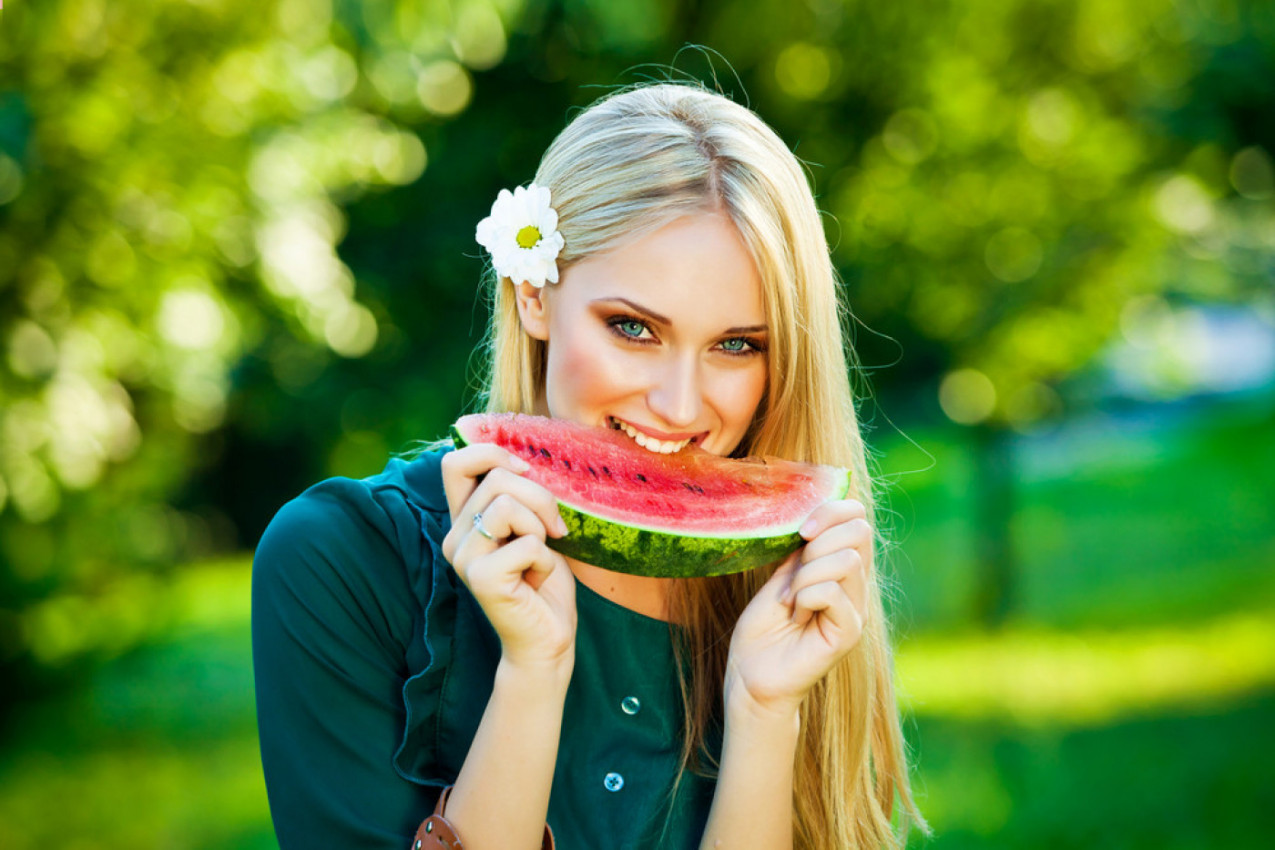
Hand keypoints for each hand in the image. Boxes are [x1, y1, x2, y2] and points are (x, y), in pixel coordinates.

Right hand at [441, 444, 576, 670]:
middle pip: (497, 479)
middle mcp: (454, 537)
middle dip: (540, 497)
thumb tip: (525, 459)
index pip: (454, 462)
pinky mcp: (481, 578)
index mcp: (463, 520)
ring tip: (539, 558)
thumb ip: (518, 496)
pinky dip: (546, 560)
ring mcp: (463, 558)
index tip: (526, 472)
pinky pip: (528, 543)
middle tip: (553, 530)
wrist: (546, 638)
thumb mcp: (532, 526)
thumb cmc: (543, 581)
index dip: (491, 453)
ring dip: (541, 529)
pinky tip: (537, 581)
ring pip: (509, 505)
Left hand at [723, 499, 870, 721]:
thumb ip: (802, 550)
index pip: (857, 517)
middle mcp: (857, 588)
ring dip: (805, 576)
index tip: (800, 531)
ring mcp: (856, 610)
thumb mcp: (781, 576)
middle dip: (816, 545)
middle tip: (792, 578)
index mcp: (842, 569)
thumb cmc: (763, 629)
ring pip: (845, 560)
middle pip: (858, 531)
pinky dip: (805, 597)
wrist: (751, 675)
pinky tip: (796, 616)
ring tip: (791, 602)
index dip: (830, 511)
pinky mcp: (849, 632)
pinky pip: (832, 591)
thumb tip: (815, 514)